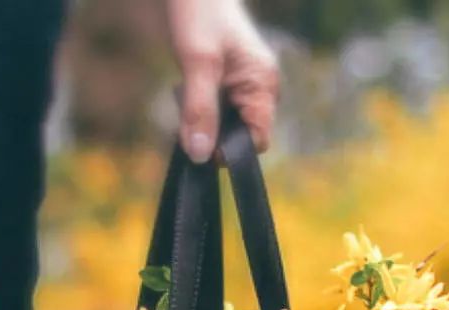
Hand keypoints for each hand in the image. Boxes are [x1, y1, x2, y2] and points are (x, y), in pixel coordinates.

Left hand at [166, 0, 278, 162]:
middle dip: (210, 129)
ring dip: (202, 115)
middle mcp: (262, 87)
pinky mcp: (233, 79)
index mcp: (264, 85)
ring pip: (226, 122)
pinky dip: (200, 103)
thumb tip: (200, 156)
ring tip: (185, 86)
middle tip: (186, 102)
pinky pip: (219, 107)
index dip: (229, 149)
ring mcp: (249, 83)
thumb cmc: (201, 16)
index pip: (256, 141)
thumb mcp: (196, 65)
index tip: (198, 138)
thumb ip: (199, 111)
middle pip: (240, 134)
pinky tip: (188, 83)